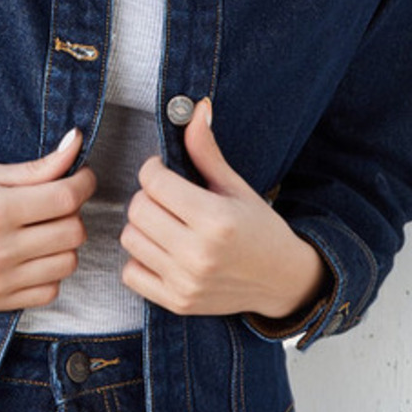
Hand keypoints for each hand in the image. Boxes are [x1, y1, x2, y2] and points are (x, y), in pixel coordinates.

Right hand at [0, 129, 95, 311]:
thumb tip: (78, 142)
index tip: (82, 176)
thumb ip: (38, 166)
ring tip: (41, 229)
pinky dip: (49, 273)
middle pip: (73, 233)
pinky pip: (49, 292)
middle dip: (72, 212)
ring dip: (63, 244)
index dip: (84, 182)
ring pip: (67, 264)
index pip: (67, 198)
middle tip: (55, 202)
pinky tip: (31, 256)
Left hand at [120, 100, 329, 322]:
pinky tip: (161, 251)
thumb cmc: (260, 228)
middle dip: (147, 196)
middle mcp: (198, 253)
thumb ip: (207, 152)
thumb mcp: (236, 187)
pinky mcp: (177, 302)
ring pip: (130, 239)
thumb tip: (197, 108)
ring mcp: (186, 282)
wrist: (281, 280)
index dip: (154, 169)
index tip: (164, 171)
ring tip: (166, 223)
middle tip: (166, 198)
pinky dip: (139, 260)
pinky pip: (130, 273)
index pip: (154, 182)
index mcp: (215, 219)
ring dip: (142, 227)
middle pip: (137, 209)